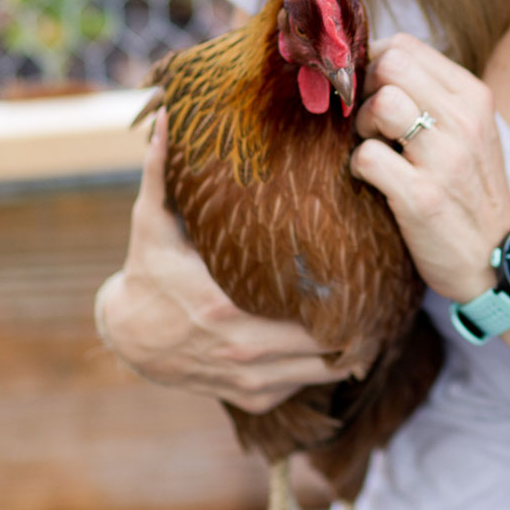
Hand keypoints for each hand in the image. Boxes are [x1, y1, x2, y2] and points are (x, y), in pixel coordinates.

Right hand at [95, 108, 358, 413]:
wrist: (128, 338)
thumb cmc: (148, 271)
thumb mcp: (152, 222)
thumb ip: (163, 170)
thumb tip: (171, 111)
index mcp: (224, 304)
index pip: (303, 300)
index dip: (342, 286)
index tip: (365, 262)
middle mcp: (241, 348)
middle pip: (327, 337)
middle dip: (358, 314)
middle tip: (381, 283)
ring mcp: (250, 378)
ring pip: (326, 367)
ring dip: (350, 343)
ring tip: (374, 311)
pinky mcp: (254, 398)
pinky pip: (307, 385)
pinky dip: (324, 365)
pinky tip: (341, 340)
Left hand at [351, 33, 509, 302]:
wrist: (498, 258)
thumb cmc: (471, 190)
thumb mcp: (469, 131)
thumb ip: (431, 96)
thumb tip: (373, 64)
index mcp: (474, 97)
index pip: (406, 46)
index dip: (374, 63)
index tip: (371, 91)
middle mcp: (464, 120)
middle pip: (390, 65)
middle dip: (366, 89)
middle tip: (372, 122)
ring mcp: (445, 159)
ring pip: (380, 105)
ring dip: (362, 126)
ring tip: (375, 147)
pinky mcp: (422, 197)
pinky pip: (367, 158)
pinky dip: (359, 167)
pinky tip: (375, 179)